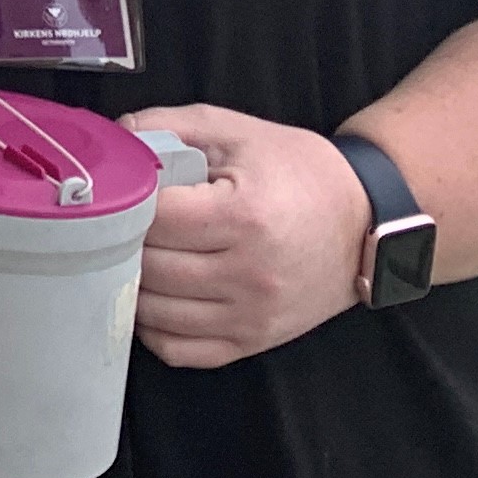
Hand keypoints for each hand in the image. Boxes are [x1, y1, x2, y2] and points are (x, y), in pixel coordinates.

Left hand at [123, 102, 371, 366]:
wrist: (364, 218)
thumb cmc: (297, 170)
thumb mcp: (234, 130)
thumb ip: (165, 126)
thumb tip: (112, 137)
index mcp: (243, 216)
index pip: (153, 220)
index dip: (126, 203)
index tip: (120, 192)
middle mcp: (248, 274)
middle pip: (150, 268)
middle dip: (123, 243)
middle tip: (118, 224)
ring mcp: (252, 315)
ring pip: (157, 314)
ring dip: (131, 286)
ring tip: (130, 257)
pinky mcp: (254, 341)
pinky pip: (182, 351)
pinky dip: (153, 329)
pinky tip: (151, 298)